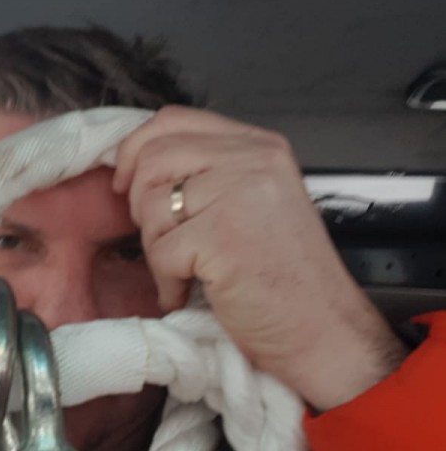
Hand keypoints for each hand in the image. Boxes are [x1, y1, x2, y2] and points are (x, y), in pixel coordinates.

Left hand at [113, 106, 406, 409]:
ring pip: (151, 205)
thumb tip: (140, 164)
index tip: (126, 180)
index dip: (136, 149)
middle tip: (163, 238)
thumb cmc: (288, 278)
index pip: (174, 120)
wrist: (324, 331)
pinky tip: (192, 291)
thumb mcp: (257, 201)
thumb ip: (210, 172)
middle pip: (153, 158)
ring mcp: (240, 194)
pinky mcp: (223, 236)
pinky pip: (160, 251)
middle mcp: (253, 160)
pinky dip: (168, 281)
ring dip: (157, 248)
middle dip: (141, 204)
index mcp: (260, 146)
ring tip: (190, 269)